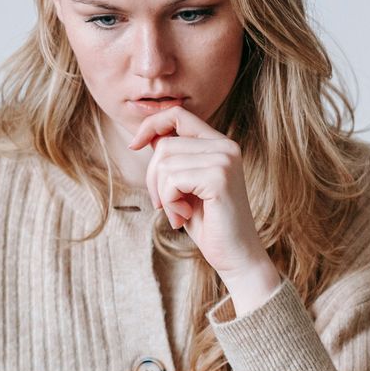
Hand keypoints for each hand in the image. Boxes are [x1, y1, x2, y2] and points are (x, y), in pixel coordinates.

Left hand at [127, 106, 282, 308]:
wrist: (235, 256)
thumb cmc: (207, 223)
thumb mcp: (184, 185)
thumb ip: (174, 159)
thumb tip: (147, 137)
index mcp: (219, 144)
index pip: (178, 114)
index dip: (151, 125)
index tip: (134, 146)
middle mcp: (225, 146)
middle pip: (164, 145)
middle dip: (153, 178)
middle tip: (165, 205)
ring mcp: (224, 159)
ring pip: (164, 163)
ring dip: (162, 195)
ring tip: (179, 213)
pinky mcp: (219, 177)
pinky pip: (172, 180)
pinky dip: (169, 202)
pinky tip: (183, 217)